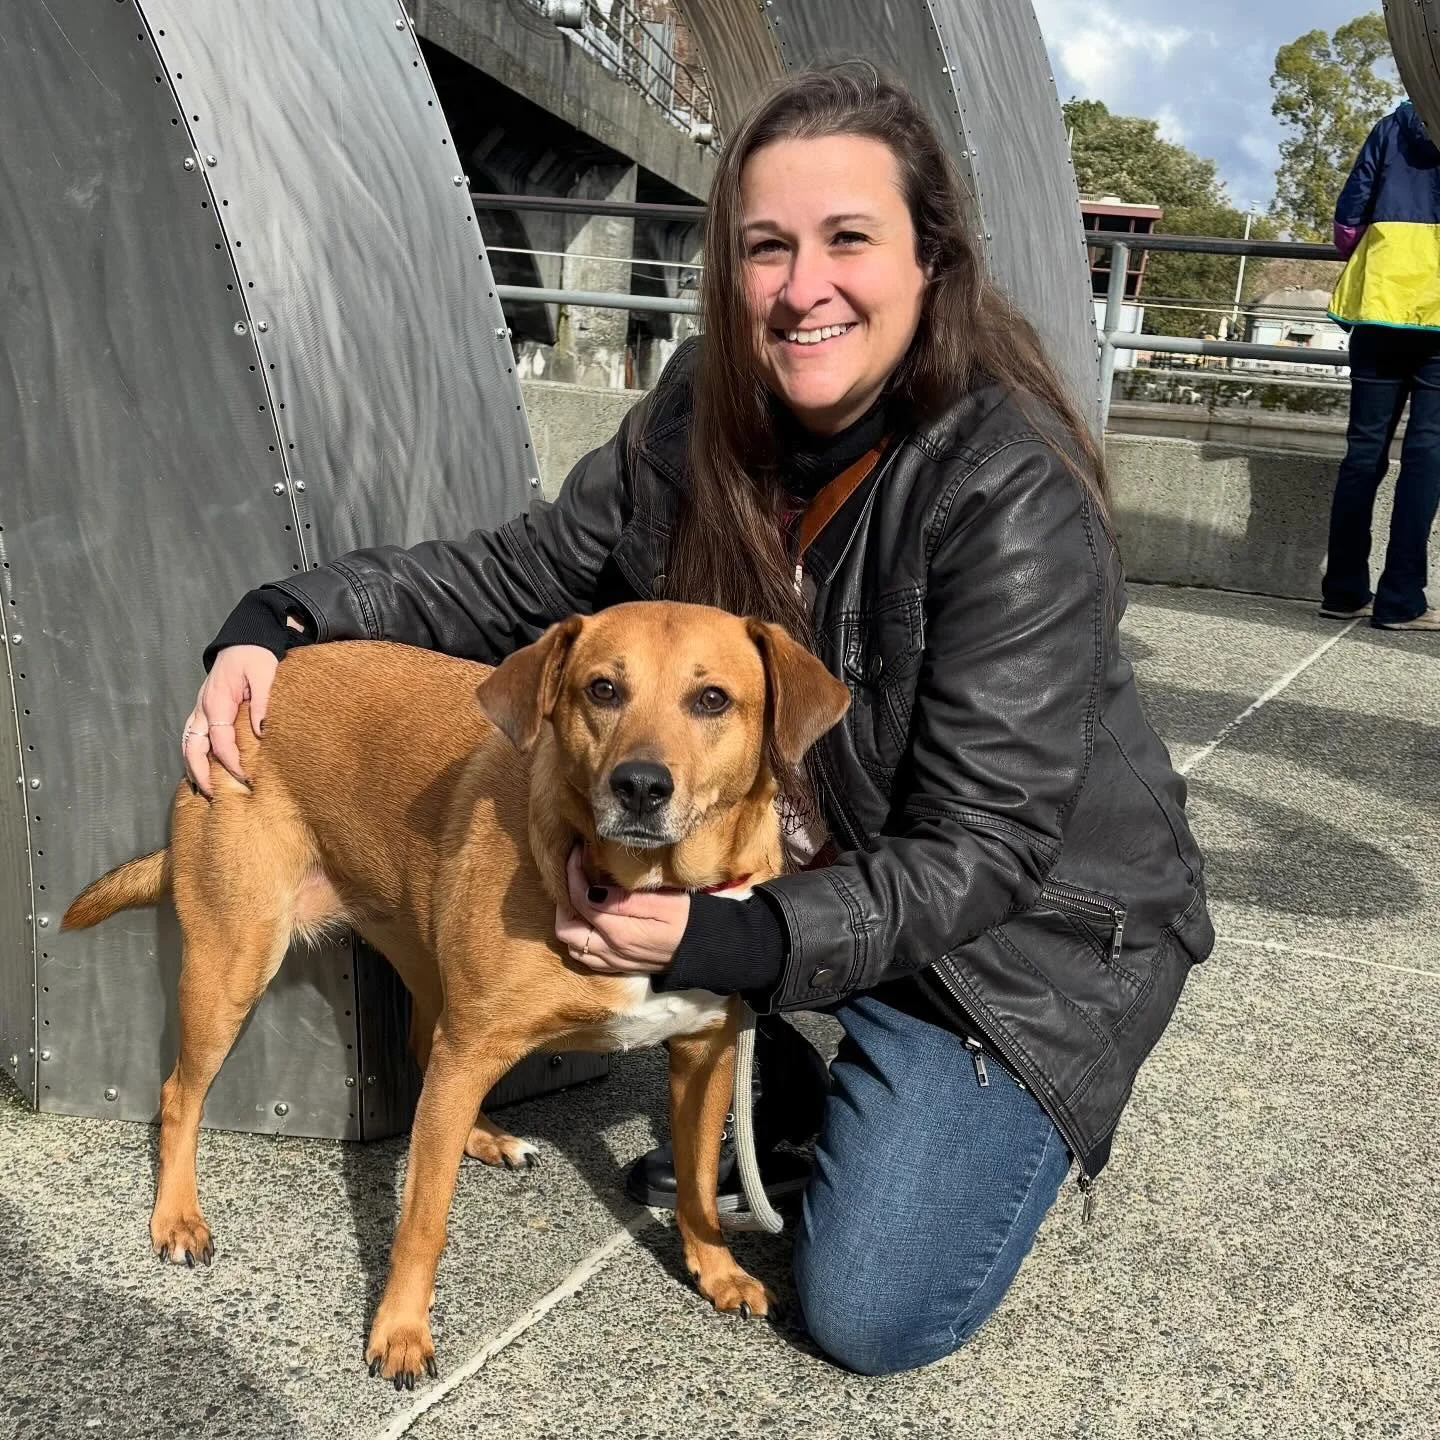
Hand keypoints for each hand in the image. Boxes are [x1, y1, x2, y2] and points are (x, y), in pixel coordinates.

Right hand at [182, 644, 277, 797]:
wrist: (243, 642)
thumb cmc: (255, 657)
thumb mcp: (264, 673)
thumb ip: (263, 701)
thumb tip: (260, 732)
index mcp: (217, 702)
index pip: (220, 742)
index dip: (231, 763)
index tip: (246, 778)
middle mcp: (203, 709)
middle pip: (193, 748)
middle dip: (200, 773)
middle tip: (214, 795)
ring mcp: (200, 711)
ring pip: (188, 745)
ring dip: (193, 768)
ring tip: (205, 790)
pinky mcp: (203, 712)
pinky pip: (193, 738)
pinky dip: (194, 757)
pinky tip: (202, 772)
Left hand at [556, 845, 689, 975]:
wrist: (710, 951)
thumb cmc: (691, 920)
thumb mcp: (665, 902)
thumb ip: (625, 900)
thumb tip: (590, 891)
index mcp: (620, 932)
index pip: (580, 900)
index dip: (573, 874)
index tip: (577, 853)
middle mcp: (610, 951)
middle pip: (565, 929)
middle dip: (563, 901)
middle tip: (574, 878)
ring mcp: (613, 962)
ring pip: (572, 946)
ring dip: (570, 922)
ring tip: (580, 899)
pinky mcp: (619, 967)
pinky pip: (586, 958)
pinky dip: (580, 940)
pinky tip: (592, 923)